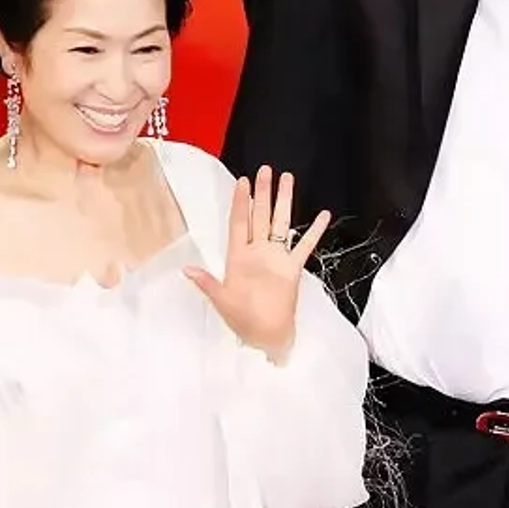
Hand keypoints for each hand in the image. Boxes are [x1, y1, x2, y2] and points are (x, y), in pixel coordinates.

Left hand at [186, 167, 331, 363]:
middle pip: (260, 216)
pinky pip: (304, 246)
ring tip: (288, 179)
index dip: (240, 202)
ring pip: (281, 224)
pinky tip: (322, 216)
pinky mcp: (292, 269)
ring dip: (284, 202)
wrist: (267, 337)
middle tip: (265, 170)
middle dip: (262, 193)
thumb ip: (207, 284)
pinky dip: (314, 231)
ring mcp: (276, 259)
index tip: (241, 181)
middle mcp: (258, 253)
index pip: (239, 223)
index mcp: (238, 258)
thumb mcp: (222, 302)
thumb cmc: (243, 322)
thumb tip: (186, 271)